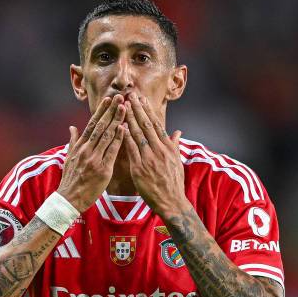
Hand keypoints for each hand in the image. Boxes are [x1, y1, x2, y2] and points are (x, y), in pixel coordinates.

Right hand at [57, 95, 124, 211]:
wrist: (69, 199)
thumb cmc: (71, 180)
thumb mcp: (69, 158)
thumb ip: (73, 141)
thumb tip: (72, 127)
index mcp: (80, 146)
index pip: (92, 124)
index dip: (101, 111)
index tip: (109, 99)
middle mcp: (87, 150)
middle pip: (101, 126)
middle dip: (111, 110)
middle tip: (121, 97)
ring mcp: (94, 159)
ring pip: (107, 135)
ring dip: (116, 120)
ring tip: (125, 107)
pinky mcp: (102, 170)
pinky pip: (111, 151)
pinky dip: (118, 139)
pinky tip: (124, 128)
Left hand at [124, 93, 186, 216]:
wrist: (171, 201)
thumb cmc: (174, 182)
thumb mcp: (177, 161)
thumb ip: (174, 145)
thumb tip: (177, 132)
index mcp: (167, 147)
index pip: (156, 124)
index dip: (148, 110)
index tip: (141, 99)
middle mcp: (159, 150)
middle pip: (146, 125)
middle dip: (137, 109)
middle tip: (129, 95)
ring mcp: (149, 158)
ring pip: (138, 134)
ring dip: (129, 118)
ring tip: (123, 106)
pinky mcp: (140, 168)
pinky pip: (131, 150)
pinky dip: (125, 137)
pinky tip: (120, 127)